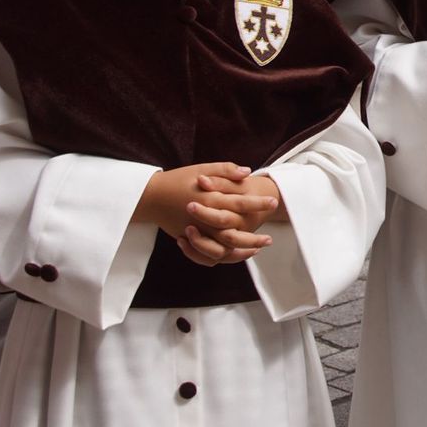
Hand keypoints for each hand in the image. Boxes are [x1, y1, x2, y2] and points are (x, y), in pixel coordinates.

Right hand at [136, 162, 270, 260]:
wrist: (153, 196)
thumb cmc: (179, 180)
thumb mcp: (202, 168)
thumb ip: (225, 170)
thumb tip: (247, 172)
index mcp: (209, 199)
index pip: (240, 203)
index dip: (258, 203)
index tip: (273, 202)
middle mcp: (204, 219)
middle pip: (235, 233)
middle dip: (255, 237)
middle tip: (269, 237)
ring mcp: (197, 233)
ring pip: (224, 249)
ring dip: (243, 250)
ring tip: (258, 247)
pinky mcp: (191, 241)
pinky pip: (210, 257)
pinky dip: (225, 258)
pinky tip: (238, 253)